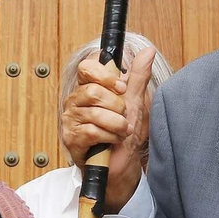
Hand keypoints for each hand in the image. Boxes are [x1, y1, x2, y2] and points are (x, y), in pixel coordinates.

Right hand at [59, 46, 155, 212]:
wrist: (121, 166)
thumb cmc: (124, 134)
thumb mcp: (135, 101)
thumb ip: (138, 76)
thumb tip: (148, 51)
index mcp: (88, 87)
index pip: (87, 66)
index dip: (105, 75)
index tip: (121, 87)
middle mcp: (75, 101)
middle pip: (93, 90)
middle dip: (116, 105)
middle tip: (122, 115)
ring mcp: (71, 120)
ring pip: (95, 112)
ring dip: (116, 123)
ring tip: (122, 130)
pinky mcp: (71, 138)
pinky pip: (93, 131)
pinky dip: (110, 137)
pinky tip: (112, 141)